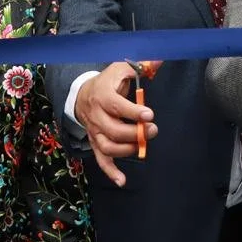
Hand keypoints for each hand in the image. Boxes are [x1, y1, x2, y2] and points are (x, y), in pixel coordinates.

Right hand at [74, 60, 161, 186]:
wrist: (82, 94)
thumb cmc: (107, 81)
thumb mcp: (121, 68)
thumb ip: (141, 66)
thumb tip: (159, 61)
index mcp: (102, 95)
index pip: (116, 106)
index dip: (133, 112)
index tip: (149, 114)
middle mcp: (96, 115)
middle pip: (113, 129)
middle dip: (134, 133)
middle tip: (152, 129)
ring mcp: (95, 131)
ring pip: (107, 146)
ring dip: (127, 149)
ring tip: (143, 146)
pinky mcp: (96, 142)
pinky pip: (101, 160)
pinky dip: (111, 171)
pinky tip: (122, 180)